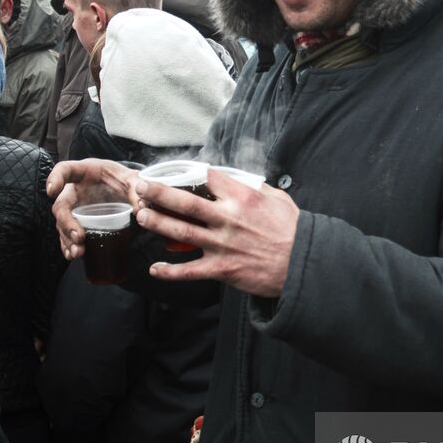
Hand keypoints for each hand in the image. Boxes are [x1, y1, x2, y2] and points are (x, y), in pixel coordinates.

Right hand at [47, 158, 141, 259]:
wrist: (123, 187)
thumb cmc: (122, 178)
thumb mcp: (132, 179)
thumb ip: (137, 188)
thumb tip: (142, 207)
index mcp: (84, 171)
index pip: (64, 169)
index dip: (55, 178)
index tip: (52, 190)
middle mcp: (74, 190)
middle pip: (61, 205)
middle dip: (67, 222)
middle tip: (79, 237)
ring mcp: (74, 208)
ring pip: (63, 224)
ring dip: (67, 239)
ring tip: (77, 252)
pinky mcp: (77, 222)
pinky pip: (68, 235)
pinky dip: (69, 245)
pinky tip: (73, 255)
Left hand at [135, 168, 298, 298]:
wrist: (302, 264)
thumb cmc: (293, 231)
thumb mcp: (278, 199)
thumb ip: (258, 189)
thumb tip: (245, 181)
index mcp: (242, 198)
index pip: (209, 178)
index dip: (192, 172)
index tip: (180, 171)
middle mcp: (228, 219)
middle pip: (185, 202)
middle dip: (159, 193)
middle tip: (141, 186)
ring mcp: (222, 244)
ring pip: (181, 232)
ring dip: (157, 223)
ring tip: (140, 215)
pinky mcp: (222, 268)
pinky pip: (190, 271)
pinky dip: (171, 271)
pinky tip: (155, 269)